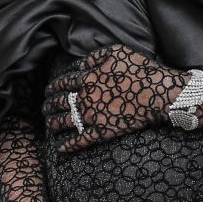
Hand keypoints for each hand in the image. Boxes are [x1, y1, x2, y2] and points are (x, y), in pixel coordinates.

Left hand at [44, 48, 177, 153]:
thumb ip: (94, 57)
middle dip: (49, 105)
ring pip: (64, 122)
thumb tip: (80, 64)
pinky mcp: (102, 131)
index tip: (48, 91)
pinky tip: (60, 148)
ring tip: (49, 125)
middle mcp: (85, 98)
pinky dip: (68, 146)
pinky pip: (80, 141)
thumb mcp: (116, 52)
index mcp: (87, 78)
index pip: (62, 83)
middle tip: (44, 108)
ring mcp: (92, 116)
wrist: (157, 92)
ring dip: (53, 124)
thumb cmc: (140, 70)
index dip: (53, 87)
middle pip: (59, 102)